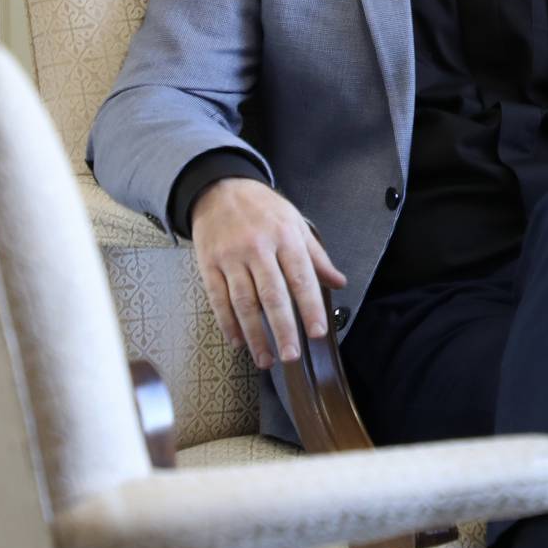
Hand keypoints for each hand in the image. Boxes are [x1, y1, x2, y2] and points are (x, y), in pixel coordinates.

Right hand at [191, 178, 346, 368]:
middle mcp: (258, 248)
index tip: (318, 331)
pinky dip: (227, 323)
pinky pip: (218, 299)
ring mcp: (231, 257)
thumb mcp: (296, 223)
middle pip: (272, 294)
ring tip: (266, 359)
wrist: (220, 188)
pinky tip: (238, 341)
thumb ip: (316, 256)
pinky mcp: (209, 265)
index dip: (310, 306)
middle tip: (292, 355)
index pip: (301, 277)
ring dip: (255, 334)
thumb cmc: (263, 209)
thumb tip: (338, 282)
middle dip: (283, 328)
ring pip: (243, 302)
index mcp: (285, 237)